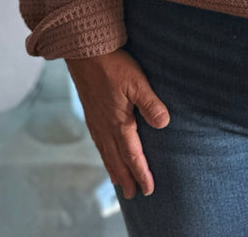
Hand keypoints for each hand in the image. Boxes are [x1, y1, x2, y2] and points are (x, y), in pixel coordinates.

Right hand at [66, 48, 169, 198]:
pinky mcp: (90, 112)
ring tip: (119, 182)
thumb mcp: (137, 81)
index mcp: (118, 122)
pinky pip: (98, 141)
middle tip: (133, 194)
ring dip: (114, 168)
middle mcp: (105, 126)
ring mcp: (96, 120)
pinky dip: (104, 153)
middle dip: (126, 177)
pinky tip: (105, 152)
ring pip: (106, 152)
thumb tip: (164, 124)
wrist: (84, 51)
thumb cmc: (113, 64)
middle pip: (117, 159)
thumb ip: (150, 103)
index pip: (132, 154)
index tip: (148, 189)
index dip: (141, 172)